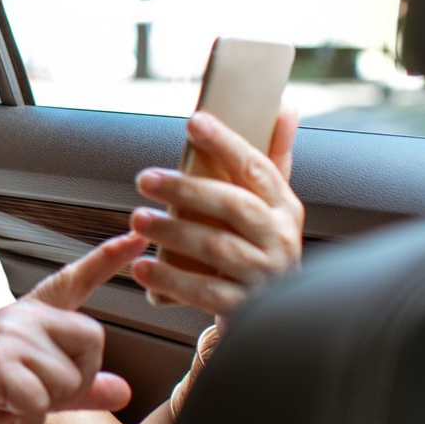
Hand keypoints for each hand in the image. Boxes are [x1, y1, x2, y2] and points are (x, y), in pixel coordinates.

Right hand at [0, 233, 146, 423]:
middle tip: (39, 398)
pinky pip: (40, 404)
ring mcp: (7, 335)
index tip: (136, 237)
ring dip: (44, 411)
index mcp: (29, 315)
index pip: (74, 280)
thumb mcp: (31, 390)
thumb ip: (78, 389)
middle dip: (77, 380)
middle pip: (93, 341)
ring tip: (11, 409)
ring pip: (67, 379)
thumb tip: (123, 391)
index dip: (107, 258)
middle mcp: (21, 316)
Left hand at [129, 108, 303, 317]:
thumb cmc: (261, 247)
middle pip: (234, 207)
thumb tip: (284, 108)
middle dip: (187, 190)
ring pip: (217, 249)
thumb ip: (274, 157)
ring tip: (138, 220)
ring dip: (173, 233)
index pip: (258, 167)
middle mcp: (280, 240)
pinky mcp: (244, 308)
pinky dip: (170, 281)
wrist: (274, 315)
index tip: (194, 121)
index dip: (226, 143)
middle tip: (145, 179)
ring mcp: (264, 275)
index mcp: (285, 208)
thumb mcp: (272, 206)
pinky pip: (204, 292)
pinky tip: (143, 268)